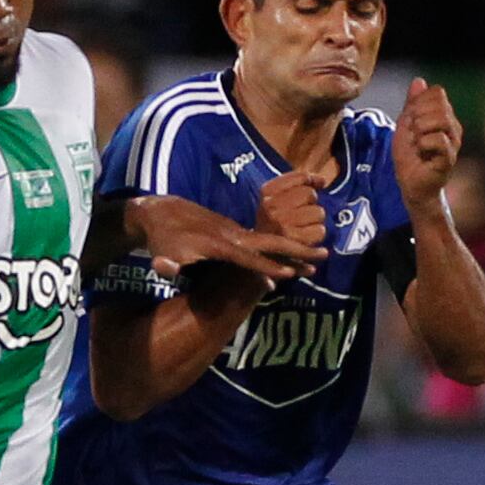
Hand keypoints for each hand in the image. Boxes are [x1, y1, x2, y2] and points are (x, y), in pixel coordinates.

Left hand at [128, 194, 324, 282]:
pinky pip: (263, 239)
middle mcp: (231, 235)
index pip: (247, 258)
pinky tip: (295, 257)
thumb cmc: (163, 239)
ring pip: (270, 239)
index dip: (267, 267)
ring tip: (320, 257)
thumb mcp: (160, 253)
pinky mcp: (234, 231)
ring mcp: (234, 231)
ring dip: (295, 248)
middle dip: (296, 250)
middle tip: (323, 256)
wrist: (162, 211)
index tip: (289, 273)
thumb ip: (165, 264)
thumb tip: (163, 270)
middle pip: (269, 242)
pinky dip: (281, 246)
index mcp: (217, 243)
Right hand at [254, 170, 326, 250]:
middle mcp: (271, 207)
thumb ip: (298, 183)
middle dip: (311, 204)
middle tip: (300, 215)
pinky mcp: (293, 241)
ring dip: (315, 221)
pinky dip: (317, 235)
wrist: (259, 254)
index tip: (318, 185)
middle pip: (310, 194)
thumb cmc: (272, 224)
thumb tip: (322, 181)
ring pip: (318, 212)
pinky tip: (305, 238)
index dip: (312, 181)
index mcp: (266, 193)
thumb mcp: (275, 198)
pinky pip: (320, 230)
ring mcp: (281, 224)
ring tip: (302, 228)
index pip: (301, 177)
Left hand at [394, 78, 462, 206]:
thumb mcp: (406, 124)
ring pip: (440, 118)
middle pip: (439, 103)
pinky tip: (422, 152)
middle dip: (418, 115)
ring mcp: (453, 141)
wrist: (411, 184)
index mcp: (444, 115)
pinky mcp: (450, 157)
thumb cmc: (410, 156)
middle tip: (413, 133)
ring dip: (420, 129)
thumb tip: (419, 80)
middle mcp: (453, 126)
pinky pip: (439, 139)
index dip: (418, 102)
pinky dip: (424, 144)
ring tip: (418, 143)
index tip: (411, 120)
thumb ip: (413, 103)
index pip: (436, 92)